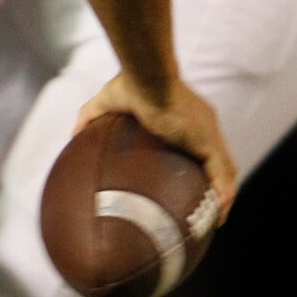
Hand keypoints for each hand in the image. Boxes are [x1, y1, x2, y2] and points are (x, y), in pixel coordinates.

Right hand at [78, 73, 238, 221]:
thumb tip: (72, 134)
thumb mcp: (104, 102)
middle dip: (213, 182)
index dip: (194, 162)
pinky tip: (219, 214)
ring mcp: (208, 134)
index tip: (186, 181)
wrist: (148, 78)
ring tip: (216, 219)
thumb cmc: (130, 84)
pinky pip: (222, 172)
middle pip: (214, 159)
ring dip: (223, 193)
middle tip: (204, 205)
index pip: (195, 143)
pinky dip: (223, 193)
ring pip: (224, 169)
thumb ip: (89, 117)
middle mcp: (203, 125)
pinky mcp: (208, 141)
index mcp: (184, 117)